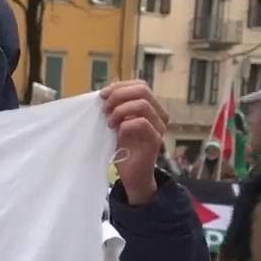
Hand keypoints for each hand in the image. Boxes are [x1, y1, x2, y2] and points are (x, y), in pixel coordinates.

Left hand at [101, 81, 167, 205]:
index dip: (120, 86)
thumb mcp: (116, 123)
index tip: (102, 95)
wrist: (131, 175)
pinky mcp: (155, 140)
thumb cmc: (123, 149)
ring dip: (120, 110)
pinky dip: (125, 124)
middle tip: (104, 109)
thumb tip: (105, 92)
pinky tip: (117, 133)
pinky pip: (141, 123)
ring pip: (142, 105)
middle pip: (143, 90)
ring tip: (109, 122)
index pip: (140, 85)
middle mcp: (158, 115)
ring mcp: (158, 127)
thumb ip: (115, 108)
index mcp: (151, 108)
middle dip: (119, 95)